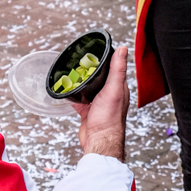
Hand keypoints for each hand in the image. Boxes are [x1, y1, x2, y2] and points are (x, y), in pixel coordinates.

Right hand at [76, 46, 128, 161]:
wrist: (99, 141)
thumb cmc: (109, 119)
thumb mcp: (114, 89)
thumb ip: (117, 69)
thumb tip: (122, 49)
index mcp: (119, 87)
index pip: (114, 68)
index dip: (107, 59)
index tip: (97, 49)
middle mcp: (110, 95)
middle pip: (99, 77)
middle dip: (90, 69)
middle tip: (80, 60)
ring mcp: (98, 103)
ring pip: (89, 88)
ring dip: (82, 81)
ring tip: (72, 72)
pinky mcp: (88, 111)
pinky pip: (80, 100)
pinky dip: (74, 95)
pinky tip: (68, 91)